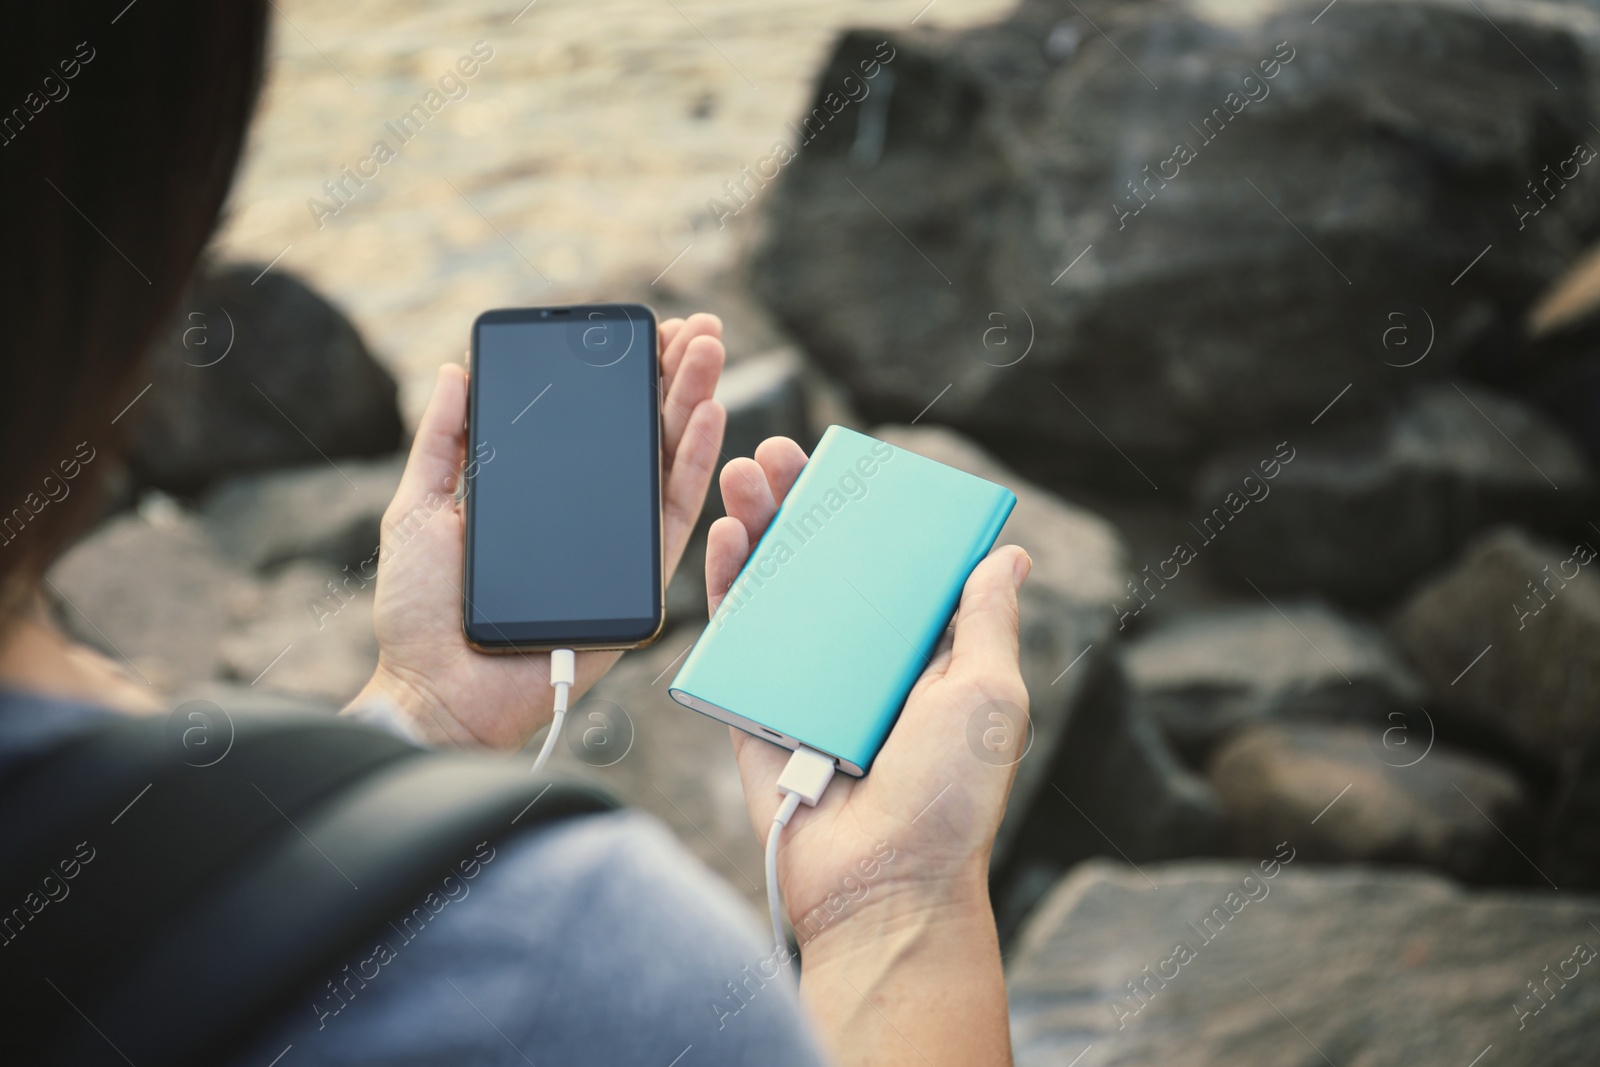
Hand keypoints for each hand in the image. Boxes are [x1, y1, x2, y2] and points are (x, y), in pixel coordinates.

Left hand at [346, 313, 726, 748]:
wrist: (435, 691)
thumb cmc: (419, 613)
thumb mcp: (419, 508)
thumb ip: (444, 443)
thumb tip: (453, 371)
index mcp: (542, 495)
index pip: (592, 424)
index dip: (623, 375)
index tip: (645, 329)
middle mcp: (587, 518)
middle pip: (641, 434)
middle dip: (671, 375)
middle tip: (697, 326)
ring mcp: (616, 549)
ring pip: (667, 464)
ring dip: (693, 403)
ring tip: (709, 348)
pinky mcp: (637, 585)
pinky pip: (674, 518)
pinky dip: (695, 464)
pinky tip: (709, 415)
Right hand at [708, 437, 1028, 1066]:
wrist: (882, 889)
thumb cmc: (948, 799)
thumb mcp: (988, 697)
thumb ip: (986, 622)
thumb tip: (1007, 555)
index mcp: (919, 657)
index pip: (890, 568)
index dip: (869, 514)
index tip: (849, 464)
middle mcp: (859, 665)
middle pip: (824, 566)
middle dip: (800, 505)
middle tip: (779, 450)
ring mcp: (803, 686)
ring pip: (774, 592)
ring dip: (757, 528)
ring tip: (743, 473)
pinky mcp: (755, 713)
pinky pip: (736, 643)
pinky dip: (726, 588)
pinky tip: (722, 537)